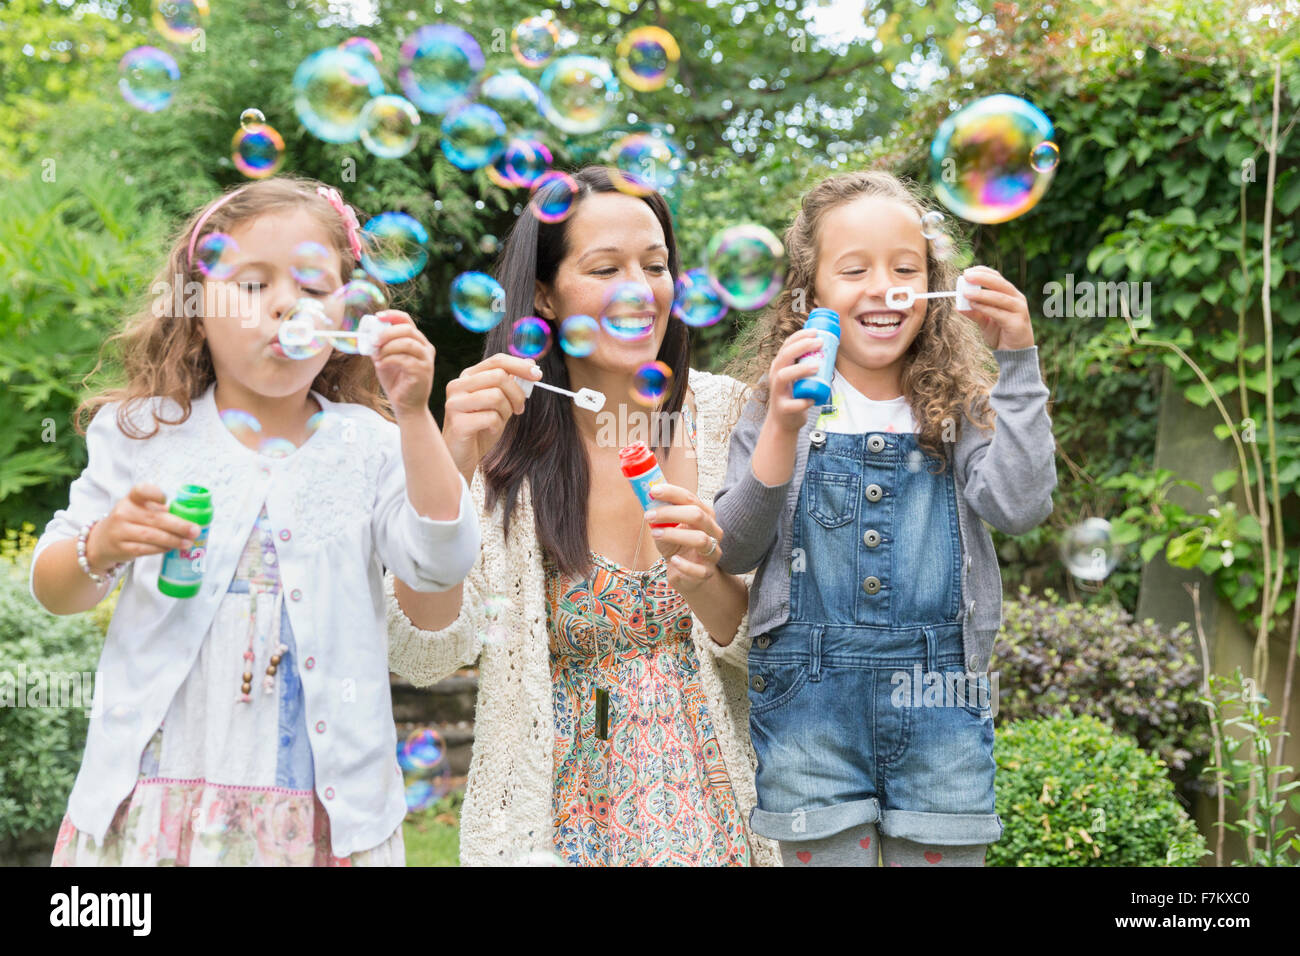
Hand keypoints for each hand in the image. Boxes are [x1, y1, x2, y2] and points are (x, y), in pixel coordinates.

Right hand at [86, 483, 198, 570]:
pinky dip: (161, 549)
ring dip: (173, 540)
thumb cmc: (130, 522)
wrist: (101, 541)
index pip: (142, 490)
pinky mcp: (122, 547)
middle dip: (178, 525)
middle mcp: (123, 512)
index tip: (167, 500)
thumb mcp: (139, 510)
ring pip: (152, 535)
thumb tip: (190, 518)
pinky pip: (146, 549)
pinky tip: (172, 548)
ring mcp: (120, 531)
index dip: (155, 494)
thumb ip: (159, 510)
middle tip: (195, 530)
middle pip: (155, 518)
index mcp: (131, 498)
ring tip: (188, 542)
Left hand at [371, 311, 436, 420]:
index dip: (392, 315)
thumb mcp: (385, 359)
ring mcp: (426, 360)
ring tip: (377, 357)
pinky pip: (404, 359)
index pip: (407, 321)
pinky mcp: (423, 371)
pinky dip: (389, 360)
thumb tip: (367, 334)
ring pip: (407, 343)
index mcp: (417, 341)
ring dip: (388, 348)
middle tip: (373, 341)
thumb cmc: (396, 382)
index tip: (377, 317)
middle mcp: (425, 348)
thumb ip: (380, 347)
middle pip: (407, 330)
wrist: (406, 406)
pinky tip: (380, 365)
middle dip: (387, 333)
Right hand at [442, 352, 540, 481]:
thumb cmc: (481, 428)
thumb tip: (531, 363)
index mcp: (468, 377)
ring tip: (500, 420)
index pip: (497, 361)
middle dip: (517, 393)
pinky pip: (491, 417)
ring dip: (506, 411)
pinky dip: (497, 426)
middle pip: (499, 376)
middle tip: (519, 408)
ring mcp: (455, 404)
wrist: (461, 456)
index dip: (520, 366)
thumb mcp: (499, 404)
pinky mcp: (457, 423)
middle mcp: (457, 386)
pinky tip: (490, 430)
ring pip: (496, 396)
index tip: (538, 375)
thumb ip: (510, 385)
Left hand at [643, 482, 724, 597]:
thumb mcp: (667, 527)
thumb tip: (644, 496)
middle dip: (671, 513)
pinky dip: (684, 564)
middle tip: (649, 515)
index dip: (672, 493)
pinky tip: (673, 560)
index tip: (653, 491)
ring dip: (674, 535)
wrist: (687, 574)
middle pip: (697, 515)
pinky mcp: (707, 572)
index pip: (691, 498)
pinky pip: (699, 569)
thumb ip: (660, 514)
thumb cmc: (676, 546)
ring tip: (654, 534)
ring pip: (700, 539)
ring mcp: (712, 552)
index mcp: (705, 515)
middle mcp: (713, 531)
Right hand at [766, 327, 821, 433]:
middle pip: (784, 357)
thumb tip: (829, 345)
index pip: (787, 345)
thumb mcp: (798, 375)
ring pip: (783, 376)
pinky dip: (803, 402)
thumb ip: (807, 362)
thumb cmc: (795, 394)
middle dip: (801, 346)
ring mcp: (777, 392)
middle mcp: (775, 376)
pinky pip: (791, 404)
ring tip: (817, 366)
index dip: (800, 336)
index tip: (816, 331)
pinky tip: (813, 400)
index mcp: (780, 366)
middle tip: (819, 343)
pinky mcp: (783, 408)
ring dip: (800, 370)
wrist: (784, 421)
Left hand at [958, 266, 1034, 350]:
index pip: (997, 278)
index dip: (983, 272)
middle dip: (982, 278)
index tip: (967, 271)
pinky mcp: (1017, 323)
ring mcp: (1019, 310)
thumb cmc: (1001, 334)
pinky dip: (986, 308)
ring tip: (965, 293)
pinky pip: (1000, 313)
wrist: (1015, 354)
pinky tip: (974, 306)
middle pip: (1000, 283)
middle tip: (966, 276)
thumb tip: (957, 306)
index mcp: (1010, 294)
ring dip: (981, 294)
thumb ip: (974, 313)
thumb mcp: (984, 322)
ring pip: (999, 297)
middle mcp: (1017, 299)